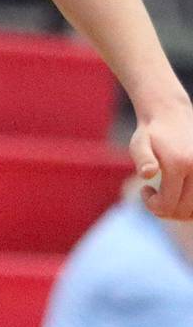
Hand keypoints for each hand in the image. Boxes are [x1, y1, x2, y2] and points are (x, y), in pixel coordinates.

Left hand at [130, 102, 192, 218]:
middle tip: (154, 195)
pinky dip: (192, 206)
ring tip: (167, 195)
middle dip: (166, 209)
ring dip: (181, 211)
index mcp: (179, 163)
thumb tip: (147, 174)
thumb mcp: (139, 143)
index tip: (145, 190)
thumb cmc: (152, 133)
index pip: (168, 204)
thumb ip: (142, 159)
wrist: (173, 116)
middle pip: (184, 211)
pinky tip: (181, 195)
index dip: (152, 205)